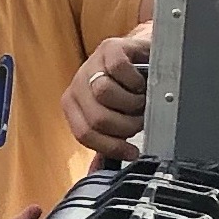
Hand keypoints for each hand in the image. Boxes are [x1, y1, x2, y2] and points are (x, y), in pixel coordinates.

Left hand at [63, 24, 153, 160]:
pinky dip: (135, 80)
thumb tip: (99, 171)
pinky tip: (141, 82)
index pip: (84, 134)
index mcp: (73, 105)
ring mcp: (92, 64)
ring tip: (142, 101)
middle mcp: (78, 84)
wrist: (145, 56)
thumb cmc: (130, 90)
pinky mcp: (109, 47)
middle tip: (140, 121)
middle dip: (126, 126)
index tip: (132, 153)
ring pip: (105, 93)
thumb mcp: (116, 116)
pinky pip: (119, 69)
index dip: (111, 146)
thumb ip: (105, 140)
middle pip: (97, 117)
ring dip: (131, 103)